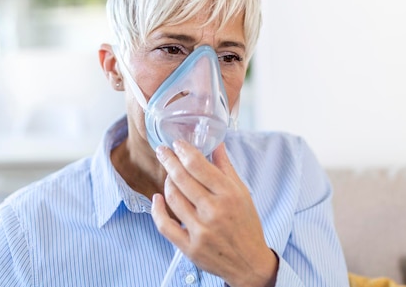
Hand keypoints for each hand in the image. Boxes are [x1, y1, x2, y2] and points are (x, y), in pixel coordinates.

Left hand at [151, 140, 277, 286]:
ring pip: (172, 198)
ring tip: (168, 175)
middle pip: (182, 178)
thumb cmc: (246, 224)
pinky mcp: (190, 247)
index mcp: (228, 195)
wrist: (249, 262)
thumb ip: (226, 168)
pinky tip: (156, 199)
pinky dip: (156, 210)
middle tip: (162, 151)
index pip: (198, 165)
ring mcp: (200, 230)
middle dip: (169, 160)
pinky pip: (165, 225)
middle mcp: (214, 211)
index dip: (184, 151)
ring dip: (167, 182)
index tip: (177, 144)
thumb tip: (216, 144)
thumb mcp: (242, 193)